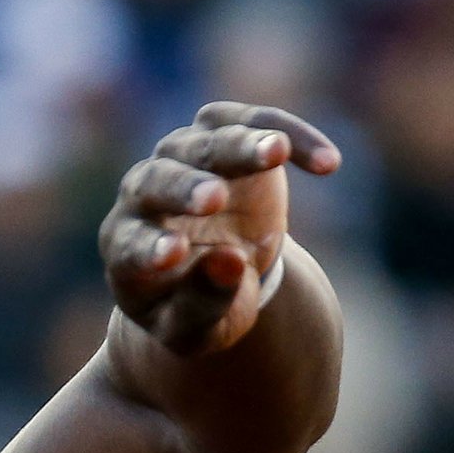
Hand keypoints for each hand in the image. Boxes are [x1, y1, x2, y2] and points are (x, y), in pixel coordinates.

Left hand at [101, 103, 340, 356]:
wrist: (220, 270)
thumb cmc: (200, 308)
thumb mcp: (199, 328)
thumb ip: (204, 304)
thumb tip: (229, 262)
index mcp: (125, 247)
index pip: (130, 242)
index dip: (150, 247)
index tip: (175, 254)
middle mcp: (143, 194)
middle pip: (156, 179)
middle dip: (185, 188)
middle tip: (213, 200)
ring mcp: (182, 157)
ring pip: (204, 139)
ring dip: (240, 145)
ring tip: (276, 153)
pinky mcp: (224, 134)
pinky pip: (253, 123)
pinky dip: (288, 135)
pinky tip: (328, 164)